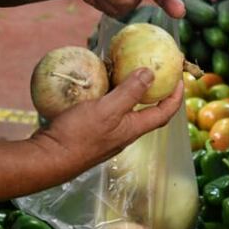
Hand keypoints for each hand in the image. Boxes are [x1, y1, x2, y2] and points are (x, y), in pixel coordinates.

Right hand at [31, 69, 183, 170]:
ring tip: (122, 69)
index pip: (163, 113)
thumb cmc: (78, 136)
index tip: (180, 77)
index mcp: (132, 129)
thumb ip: (129, 93)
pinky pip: (104, 109)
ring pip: (122, 109)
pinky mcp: (88, 131)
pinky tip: (95, 82)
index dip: (175, 96)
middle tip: (151, 69)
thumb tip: (151, 74)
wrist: (47, 158)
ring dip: (126, 90)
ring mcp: (105, 133)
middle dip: (152, 91)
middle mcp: (122, 133)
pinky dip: (105, 94)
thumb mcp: (106, 110)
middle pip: (145, 111)